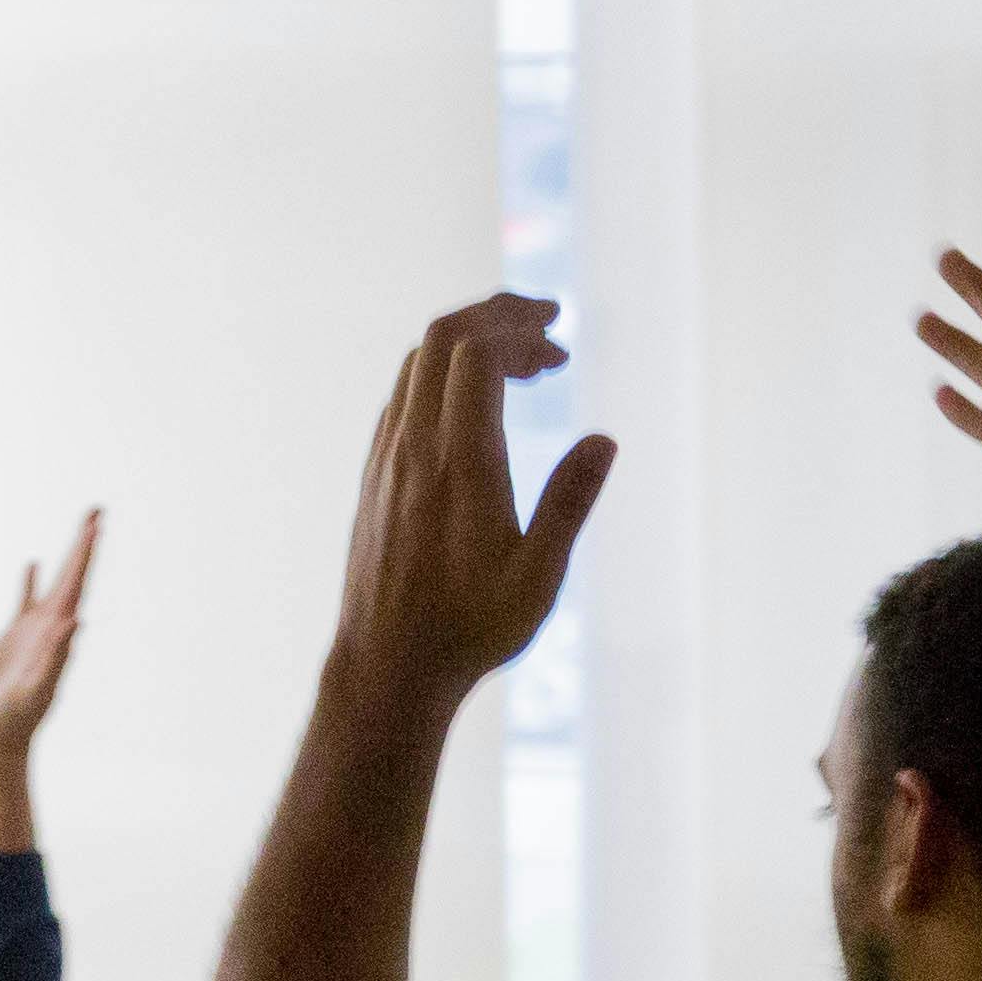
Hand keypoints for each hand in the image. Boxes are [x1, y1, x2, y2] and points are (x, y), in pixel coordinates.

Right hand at [0, 511, 99, 770]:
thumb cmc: (13, 722)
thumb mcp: (35, 689)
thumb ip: (55, 658)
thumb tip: (74, 623)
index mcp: (58, 637)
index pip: (76, 587)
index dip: (86, 556)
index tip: (96, 525)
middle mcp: (51, 630)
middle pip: (72, 577)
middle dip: (85, 544)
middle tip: (98, 510)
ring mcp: (33, 633)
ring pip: (54, 584)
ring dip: (67, 557)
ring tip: (81, 528)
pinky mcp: (12, 640)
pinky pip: (23, 602)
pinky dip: (30, 582)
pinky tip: (34, 564)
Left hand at [332, 294, 610, 705]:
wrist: (388, 665)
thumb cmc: (471, 628)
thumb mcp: (539, 576)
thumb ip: (570, 503)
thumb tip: (604, 440)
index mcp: (460, 465)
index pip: (476, 354)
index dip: (519, 331)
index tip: (562, 345)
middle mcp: (415, 448)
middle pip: (442, 339)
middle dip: (497, 316)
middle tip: (548, 325)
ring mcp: (388, 458)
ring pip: (419, 363)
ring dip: (471, 343)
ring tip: (525, 362)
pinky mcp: (377, 475)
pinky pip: (405, 395)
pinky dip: (445, 375)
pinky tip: (479, 404)